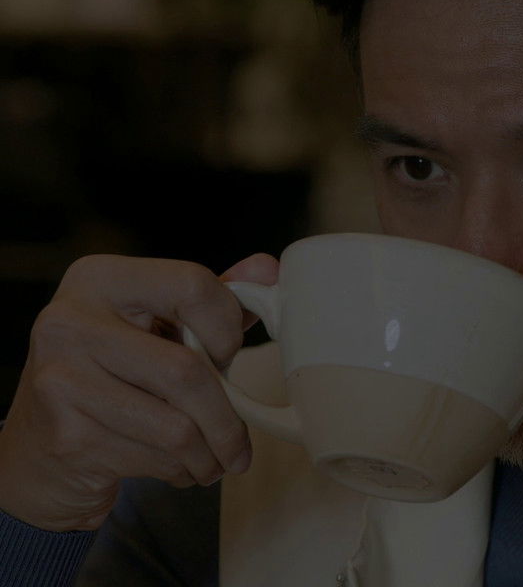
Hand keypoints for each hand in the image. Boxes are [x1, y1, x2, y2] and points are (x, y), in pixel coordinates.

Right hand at [0, 253, 278, 531]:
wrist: (35, 453)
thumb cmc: (111, 377)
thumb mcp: (158, 324)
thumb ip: (210, 298)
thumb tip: (267, 271)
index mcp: (100, 279)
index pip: (191, 286)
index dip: (227, 327)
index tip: (231, 356)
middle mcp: (70, 322)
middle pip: (187, 370)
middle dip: (227, 419)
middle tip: (240, 444)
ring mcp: (62, 380)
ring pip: (176, 426)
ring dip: (209, 455)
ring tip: (213, 461)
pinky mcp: (66, 436)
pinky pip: (155, 458)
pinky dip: (181, 471)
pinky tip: (177, 467)